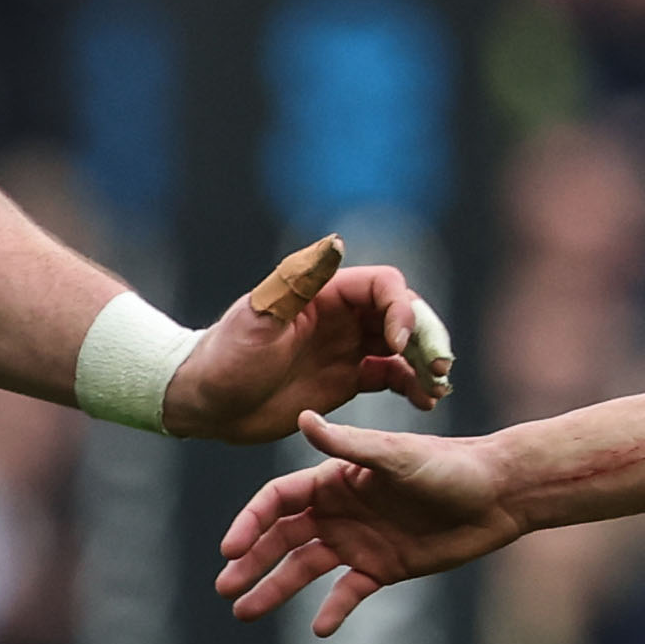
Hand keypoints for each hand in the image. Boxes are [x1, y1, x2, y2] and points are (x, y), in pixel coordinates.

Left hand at [161, 253, 454, 444]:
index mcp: (326, 294)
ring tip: (438, 387)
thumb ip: (299, 282)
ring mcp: (347, 347)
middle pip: (404, 314)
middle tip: (440, 368)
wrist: (204, 401)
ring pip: (404, 346)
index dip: (402, 309)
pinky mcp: (346, 379)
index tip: (397, 344)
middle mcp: (342, 317)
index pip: (384, 287)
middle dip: (427, 337)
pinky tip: (425, 400)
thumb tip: (336, 242)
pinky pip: (392, 376)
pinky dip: (412, 385)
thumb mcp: (259, 318)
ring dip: (426, 362)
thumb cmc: (225, 356)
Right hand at [213, 411, 521, 633]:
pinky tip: (317, 628)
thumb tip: (301, 417)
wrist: (499, 494)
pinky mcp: (383, 567)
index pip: (278, 501)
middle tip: (225, 589)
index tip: (230, 550)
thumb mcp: (396, 456)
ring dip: (275, 589)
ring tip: (245, 613)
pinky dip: (331, 609)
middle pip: (282, 538)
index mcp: (335, 478)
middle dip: (251, 562)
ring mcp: (359, 540)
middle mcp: (340, 510)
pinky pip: (347, 592)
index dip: (251, 523)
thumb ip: (347, 445)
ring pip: (305, 568)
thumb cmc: (450, 465)